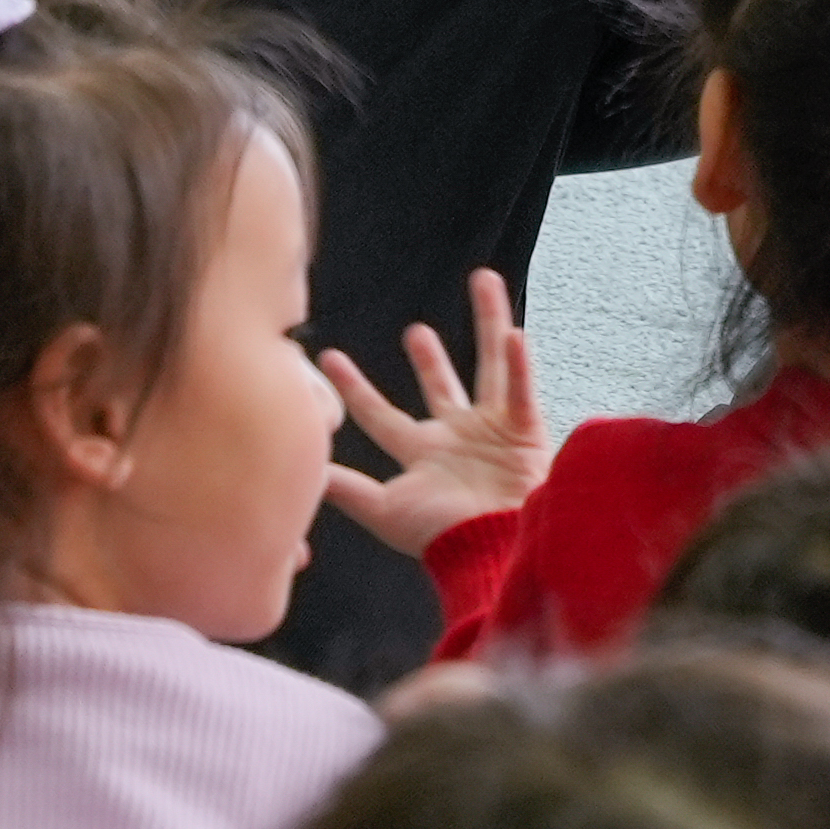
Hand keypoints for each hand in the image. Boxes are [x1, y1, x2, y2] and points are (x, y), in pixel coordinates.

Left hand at [316, 272, 554, 554]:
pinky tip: (515, 332)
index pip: (380, 415)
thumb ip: (348, 489)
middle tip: (414, 330)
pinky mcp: (525, 429)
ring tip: (483, 279)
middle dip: (429, 358)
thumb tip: (305, 472)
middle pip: (441, 385)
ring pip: (489, 366)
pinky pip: (521, 389)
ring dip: (489, 323)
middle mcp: (456, 437)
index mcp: (422, 455)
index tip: (329, 358)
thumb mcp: (385, 510)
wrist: (494, 549)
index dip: (355, 389)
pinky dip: (520, 363)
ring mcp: (492, 430)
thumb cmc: (442, 536)